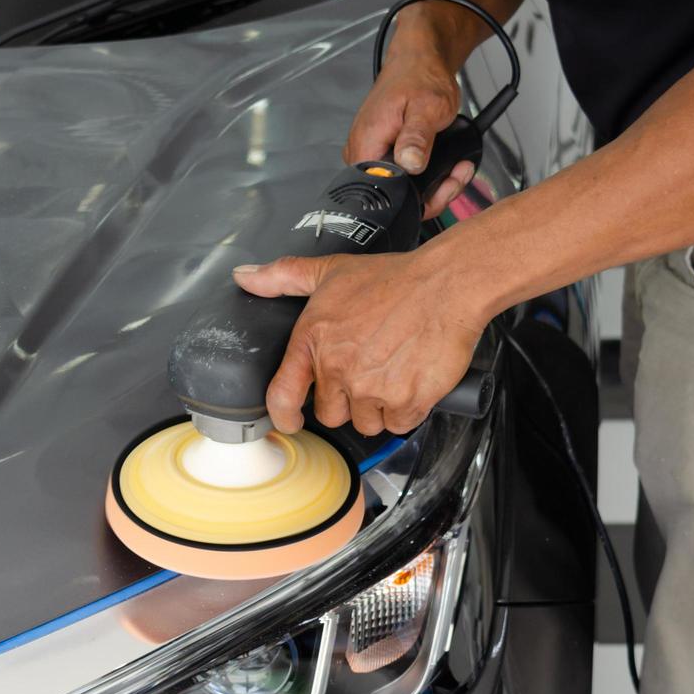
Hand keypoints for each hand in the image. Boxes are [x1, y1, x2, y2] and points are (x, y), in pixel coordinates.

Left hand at [234, 253, 483, 435]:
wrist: (448, 285)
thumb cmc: (394, 278)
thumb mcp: (332, 270)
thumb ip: (284, 276)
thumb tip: (244, 277)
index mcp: (314, 340)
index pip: (282, 394)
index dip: (283, 415)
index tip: (290, 421)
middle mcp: (339, 369)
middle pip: (331, 414)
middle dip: (347, 401)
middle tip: (367, 374)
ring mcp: (372, 388)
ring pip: (367, 422)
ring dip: (378, 408)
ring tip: (393, 373)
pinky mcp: (406, 402)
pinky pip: (399, 424)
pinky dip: (407, 410)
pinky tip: (412, 382)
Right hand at [345, 48, 474, 220]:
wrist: (418, 61)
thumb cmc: (421, 77)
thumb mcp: (427, 107)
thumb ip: (417, 137)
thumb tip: (409, 164)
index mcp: (366, 145)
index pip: (386, 195)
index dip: (421, 199)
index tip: (446, 183)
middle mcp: (362, 154)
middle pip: (395, 197)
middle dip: (432, 193)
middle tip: (456, 174)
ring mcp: (371, 155)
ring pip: (403, 190)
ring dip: (434, 186)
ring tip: (456, 167)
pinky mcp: (381, 154)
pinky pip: (404, 178)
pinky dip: (427, 175)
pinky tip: (444, 163)